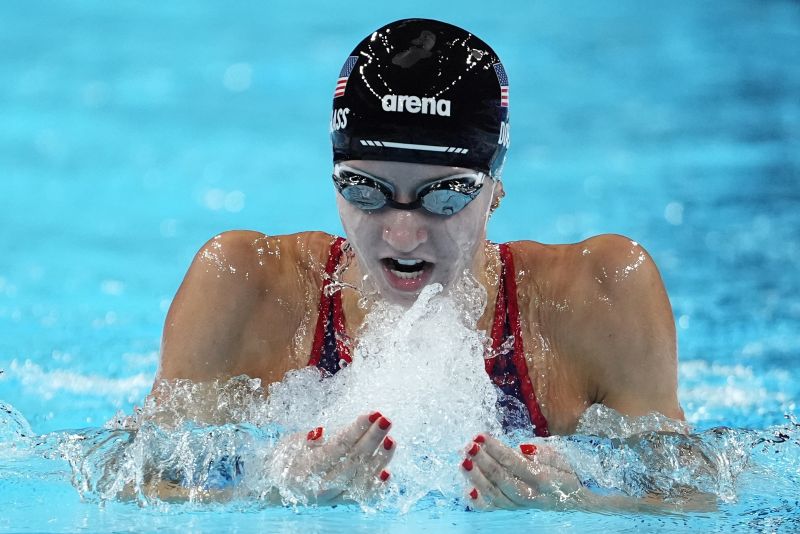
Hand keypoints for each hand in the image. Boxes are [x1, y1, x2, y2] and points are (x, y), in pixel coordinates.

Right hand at [270, 411, 395, 504]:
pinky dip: (375, 486)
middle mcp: (320, 486)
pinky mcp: (341, 502)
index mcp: (306, 469)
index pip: (338, 446)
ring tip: (391, 440)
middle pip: (352, 461)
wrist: (276, 490)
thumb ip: (304, 441)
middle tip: (386, 419)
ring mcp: (333, 496)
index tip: (372, 414)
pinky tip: (388, 472)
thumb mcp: (287, 446)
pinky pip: (361, 496)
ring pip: (361, 479)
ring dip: (379, 460)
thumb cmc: (284, 460)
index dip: (356, 430)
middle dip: (372, 439)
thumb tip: (320, 433)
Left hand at [459, 434, 582, 509]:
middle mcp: (531, 494)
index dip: (495, 449)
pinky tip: (468, 491)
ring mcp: (521, 505)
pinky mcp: (513, 510)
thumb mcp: (561, 460)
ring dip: (477, 478)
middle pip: (502, 478)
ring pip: (495, 494)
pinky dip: (480, 503)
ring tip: (463, 462)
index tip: (480, 436)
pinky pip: (495, 509)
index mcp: (543, 478)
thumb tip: (523, 449)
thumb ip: (544, 454)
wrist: (573, 502)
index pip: (514, 462)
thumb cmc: (563, 475)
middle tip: (468, 446)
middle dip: (483, 461)